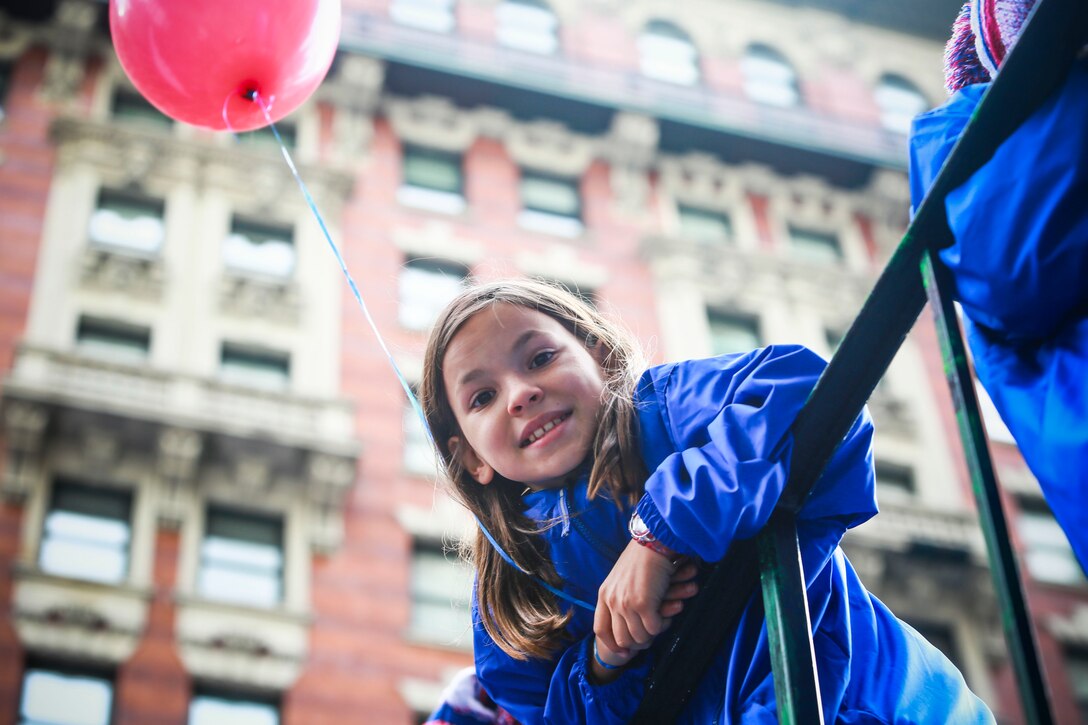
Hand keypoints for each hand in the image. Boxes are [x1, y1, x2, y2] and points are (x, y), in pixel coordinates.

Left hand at [594, 540, 698, 657]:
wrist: (653, 543)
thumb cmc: (642, 559)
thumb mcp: (622, 579)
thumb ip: (620, 598)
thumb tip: (628, 624)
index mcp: (604, 594)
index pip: (601, 629)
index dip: (612, 645)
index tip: (624, 653)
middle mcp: (612, 601)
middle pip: (622, 638)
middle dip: (637, 643)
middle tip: (650, 638)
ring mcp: (627, 604)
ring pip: (639, 637)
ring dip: (652, 634)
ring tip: (660, 622)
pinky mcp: (644, 604)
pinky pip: (654, 629)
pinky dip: (662, 625)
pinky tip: (667, 614)